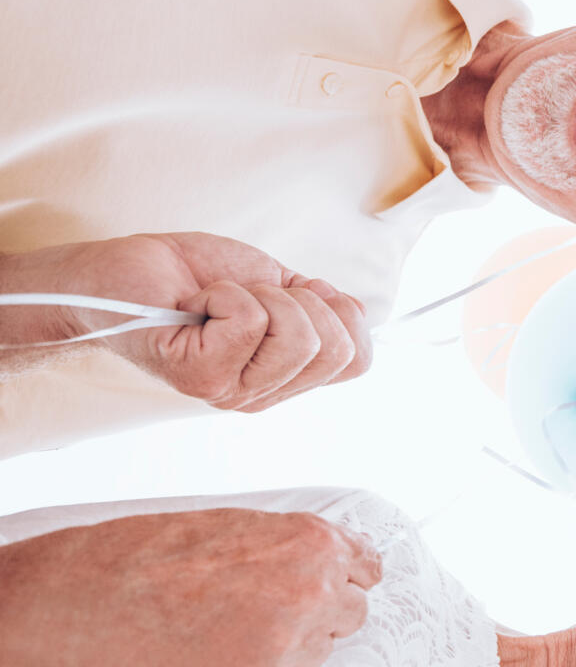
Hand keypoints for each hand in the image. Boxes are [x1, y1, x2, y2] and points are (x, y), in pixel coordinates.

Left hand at [10, 232, 371, 411]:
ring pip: (299, 337)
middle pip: (335, 349)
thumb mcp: (276, 284)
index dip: (343, 314)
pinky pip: (249, 321)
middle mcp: (261, 395)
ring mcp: (232, 391)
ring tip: (222, 300)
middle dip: (301, 299)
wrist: (125, 272)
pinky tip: (197, 306)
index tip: (297, 293)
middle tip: (250, 295)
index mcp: (285, 377)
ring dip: (262, 295)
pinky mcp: (200, 376)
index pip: (358, 363)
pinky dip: (226, 293)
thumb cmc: (192, 275)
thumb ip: (318, 305)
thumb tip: (354, 310)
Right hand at [24, 507, 382, 666]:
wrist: (108, 595)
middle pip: (352, 616)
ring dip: (287, 645)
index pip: (369, 571)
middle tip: (271, 612)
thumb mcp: (249, 526)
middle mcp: (314, 593)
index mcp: (316, 545)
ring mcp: (289, 643)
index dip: (347, 580)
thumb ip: (303, 547)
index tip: (336, 587)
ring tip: (228, 628)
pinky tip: (212, 653)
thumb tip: (341, 562)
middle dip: (322, 616)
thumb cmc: (168, 554)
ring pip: (314, 653)